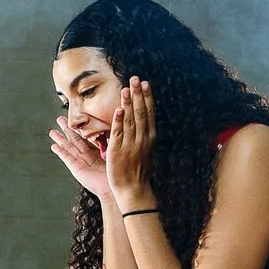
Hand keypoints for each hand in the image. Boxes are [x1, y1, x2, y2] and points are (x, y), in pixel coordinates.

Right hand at [48, 117, 114, 200]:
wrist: (111, 187)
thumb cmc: (116, 172)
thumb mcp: (115, 152)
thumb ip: (112, 140)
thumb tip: (117, 126)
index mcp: (96, 151)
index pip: (86, 136)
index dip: (80, 127)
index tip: (76, 118)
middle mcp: (87, 155)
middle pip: (74, 139)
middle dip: (67, 129)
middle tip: (60, 119)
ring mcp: (80, 162)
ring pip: (68, 147)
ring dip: (60, 139)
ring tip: (52, 132)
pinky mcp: (75, 168)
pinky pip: (66, 158)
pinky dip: (60, 152)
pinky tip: (53, 146)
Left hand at [107, 77, 156, 205]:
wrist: (134, 189)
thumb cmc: (139, 171)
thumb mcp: (146, 150)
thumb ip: (144, 135)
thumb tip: (144, 122)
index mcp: (150, 138)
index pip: (148, 113)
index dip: (146, 97)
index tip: (145, 83)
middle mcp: (142, 139)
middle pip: (140, 112)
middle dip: (138, 94)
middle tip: (135, 78)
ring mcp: (131, 144)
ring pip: (130, 120)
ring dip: (128, 103)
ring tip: (126, 88)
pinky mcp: (118, 151)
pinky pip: (118, 133)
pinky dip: (119, 120)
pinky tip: (118, 109)